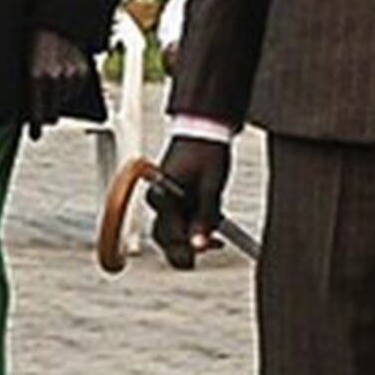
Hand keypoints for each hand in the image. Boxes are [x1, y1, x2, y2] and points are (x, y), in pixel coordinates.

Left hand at [25, 27, 98, 131]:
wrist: (57, 20)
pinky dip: (70, 89)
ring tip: (52, 93)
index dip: (36, 127)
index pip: (37, 113)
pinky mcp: (84, 72)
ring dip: (59, 100)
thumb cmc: (35, 41)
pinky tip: (62, 83)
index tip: (35, 136)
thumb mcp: (27, 62)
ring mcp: (71, 77)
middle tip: (42, 116)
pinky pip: (76, 90)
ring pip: (64, 102)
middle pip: (53, 113)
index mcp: (36, 78)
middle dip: (47, 116)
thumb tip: (32, 107)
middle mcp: (55, 80)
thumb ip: (31, 84)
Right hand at [148, 134, 233, 267]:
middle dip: (190, 244)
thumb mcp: (210, 187)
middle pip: (166, 236)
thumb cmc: (205, 151)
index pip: (171, 234)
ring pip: (173, 231)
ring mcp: (163, 199)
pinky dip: (193, 224)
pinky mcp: (171, 198)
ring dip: (193, 235)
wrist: (203, 129)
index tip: (211, 245)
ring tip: (216, 229)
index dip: (192, 245)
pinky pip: (178, 220)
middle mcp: (157, 199)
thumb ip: (204, 218)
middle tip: (215, 243)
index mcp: (162, 195)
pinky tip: (210, 220)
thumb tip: (199, 244)